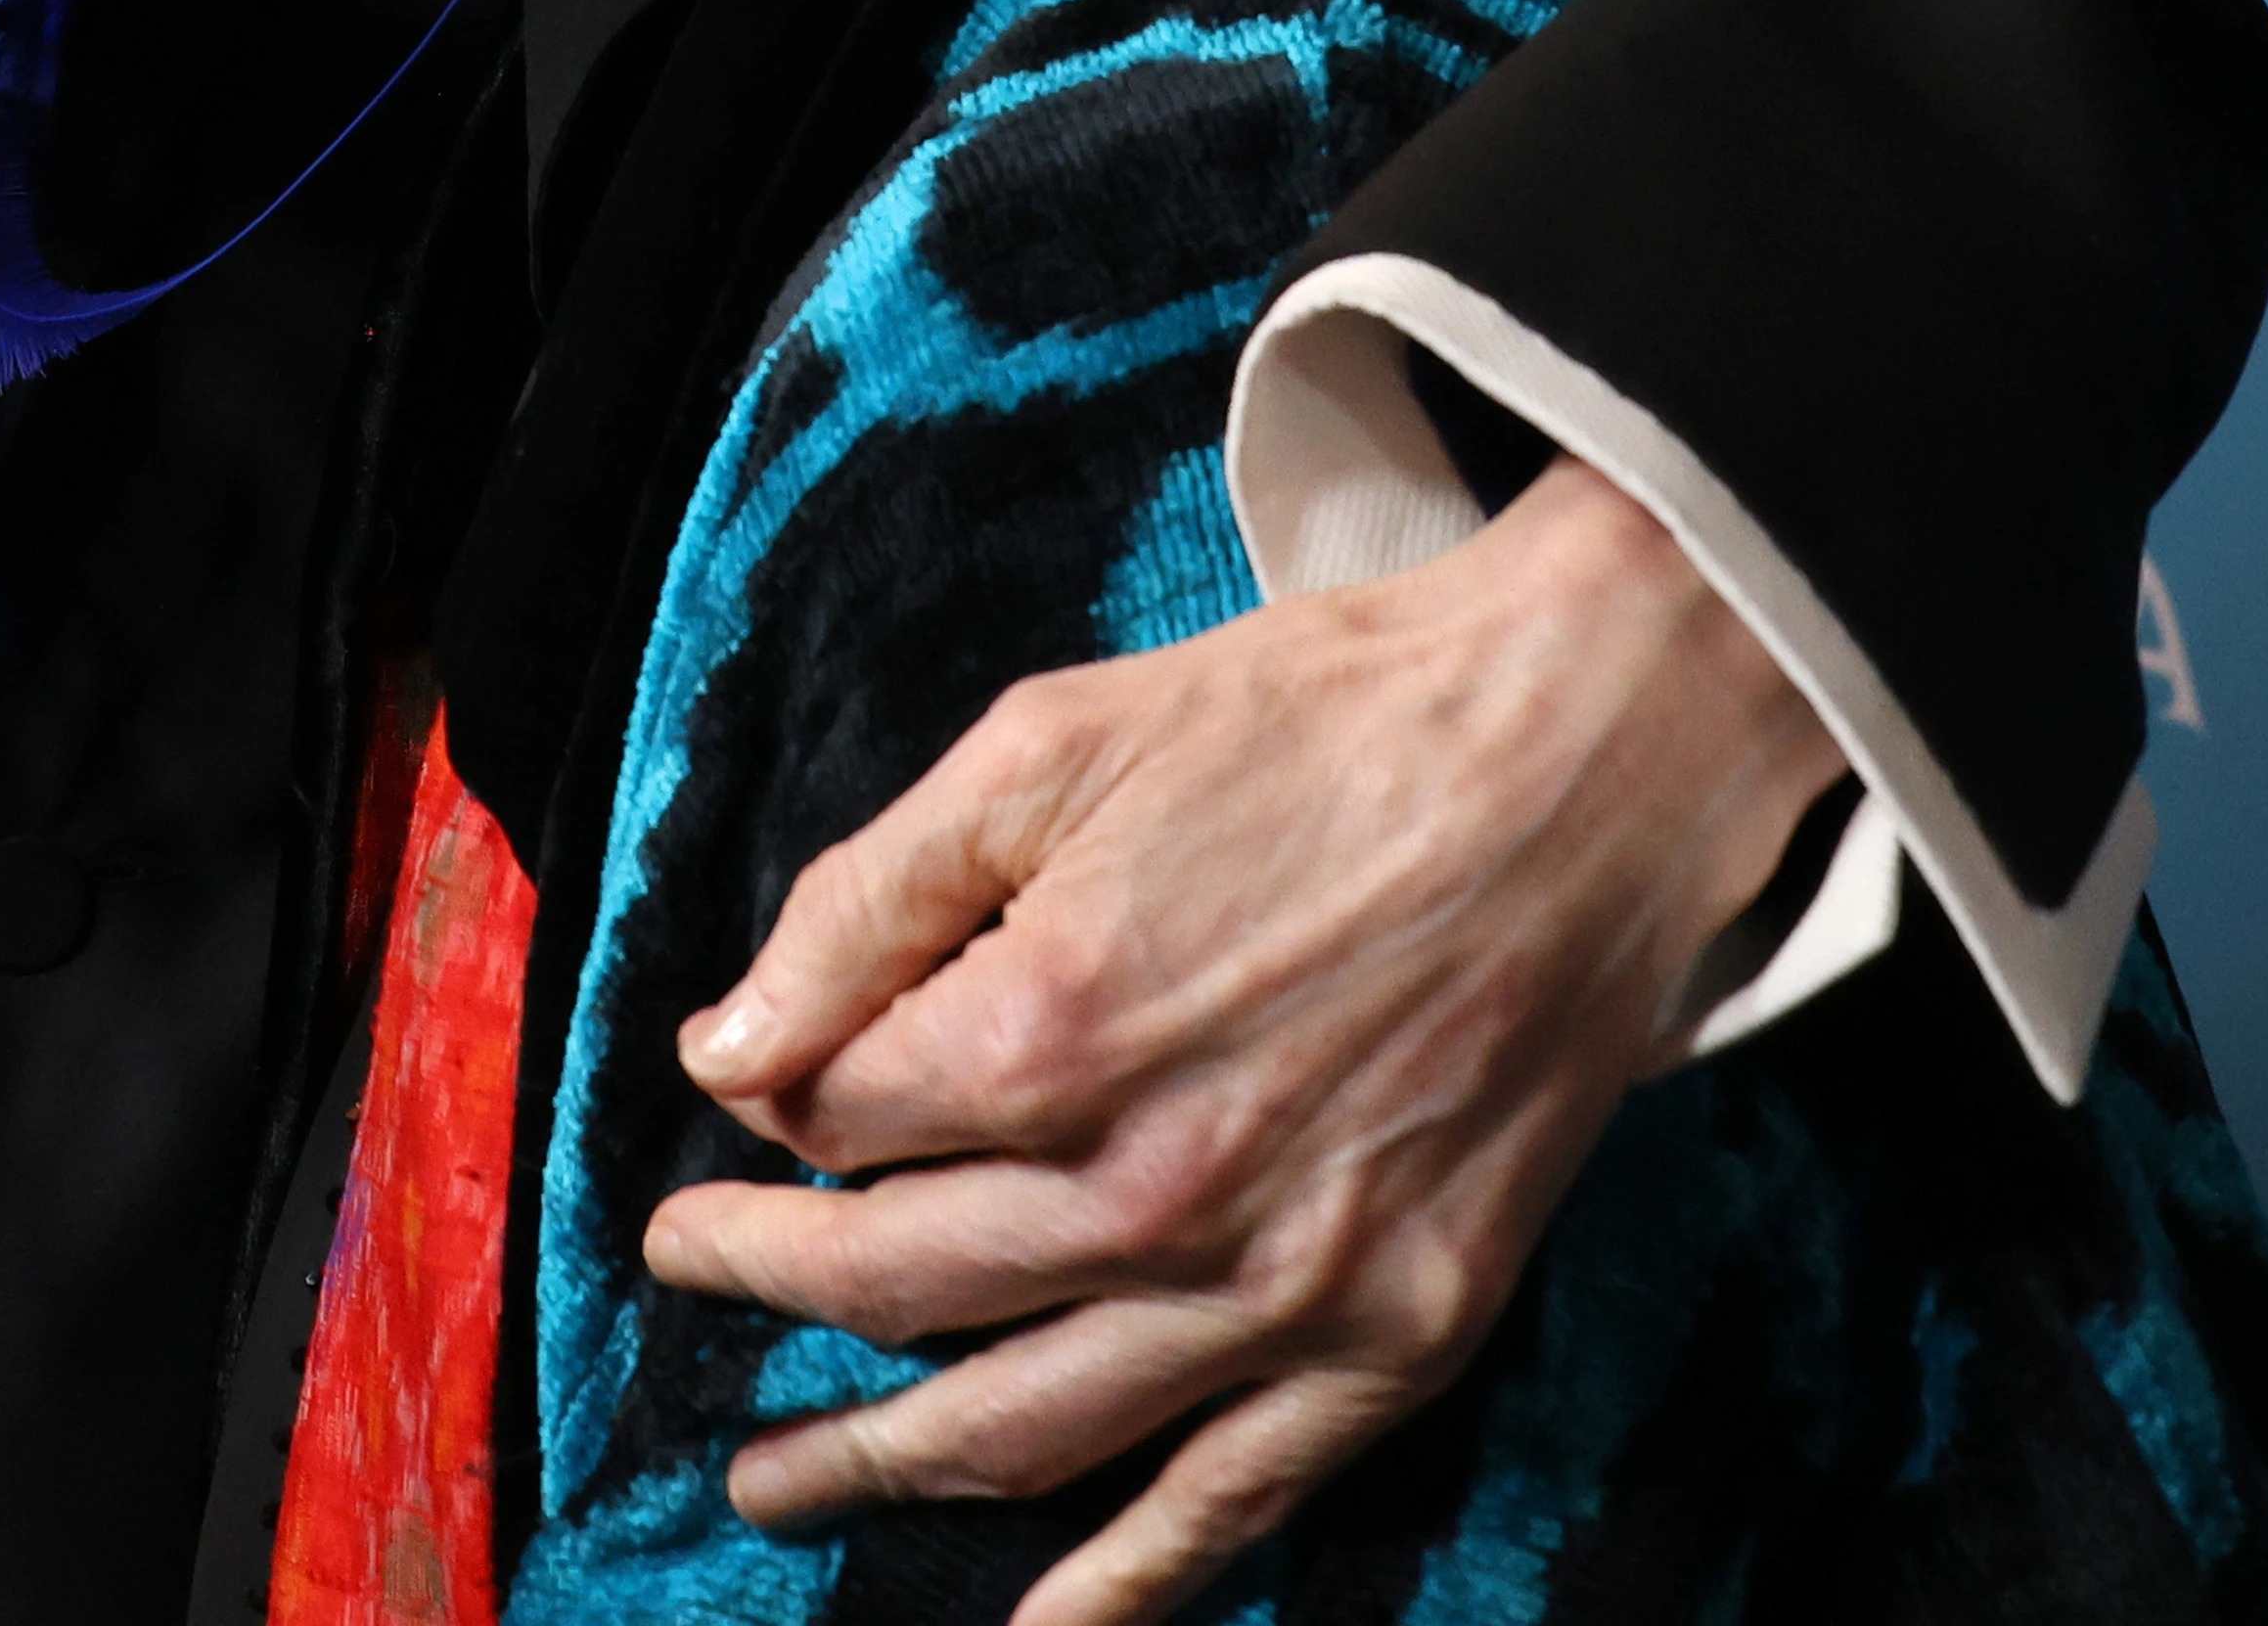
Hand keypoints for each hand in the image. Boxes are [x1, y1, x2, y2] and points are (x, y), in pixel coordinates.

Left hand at [640, 458, 1841, 1625]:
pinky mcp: (1395, 1334)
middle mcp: (1149, 1190)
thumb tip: (729, 1045)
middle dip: (763, 1282)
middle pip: (890, 1282)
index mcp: (1048, 1032)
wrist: (1579, 767)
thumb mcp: (1048, 746)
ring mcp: (1280, 1284)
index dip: (767, 1096)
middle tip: (689, 1274)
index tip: (744, 1085)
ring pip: (1020, 1422)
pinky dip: (1121, 1588)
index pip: (834, 1117)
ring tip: (775, 1480)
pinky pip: (1228, 1502)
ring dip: (873, 1464)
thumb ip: (868, 903)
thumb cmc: (1311, 727)